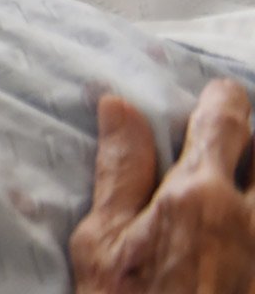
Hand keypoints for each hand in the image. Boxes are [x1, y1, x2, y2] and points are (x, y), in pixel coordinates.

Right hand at [72, 80, 254, 293]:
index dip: (224, 100)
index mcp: (198, 197)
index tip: (219, 96)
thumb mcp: (102, 245)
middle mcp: (252, 217)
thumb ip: (120, 172)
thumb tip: (121, 107)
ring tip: (244, 186)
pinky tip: (244, 238)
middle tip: (237, 147)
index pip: (226, 120)